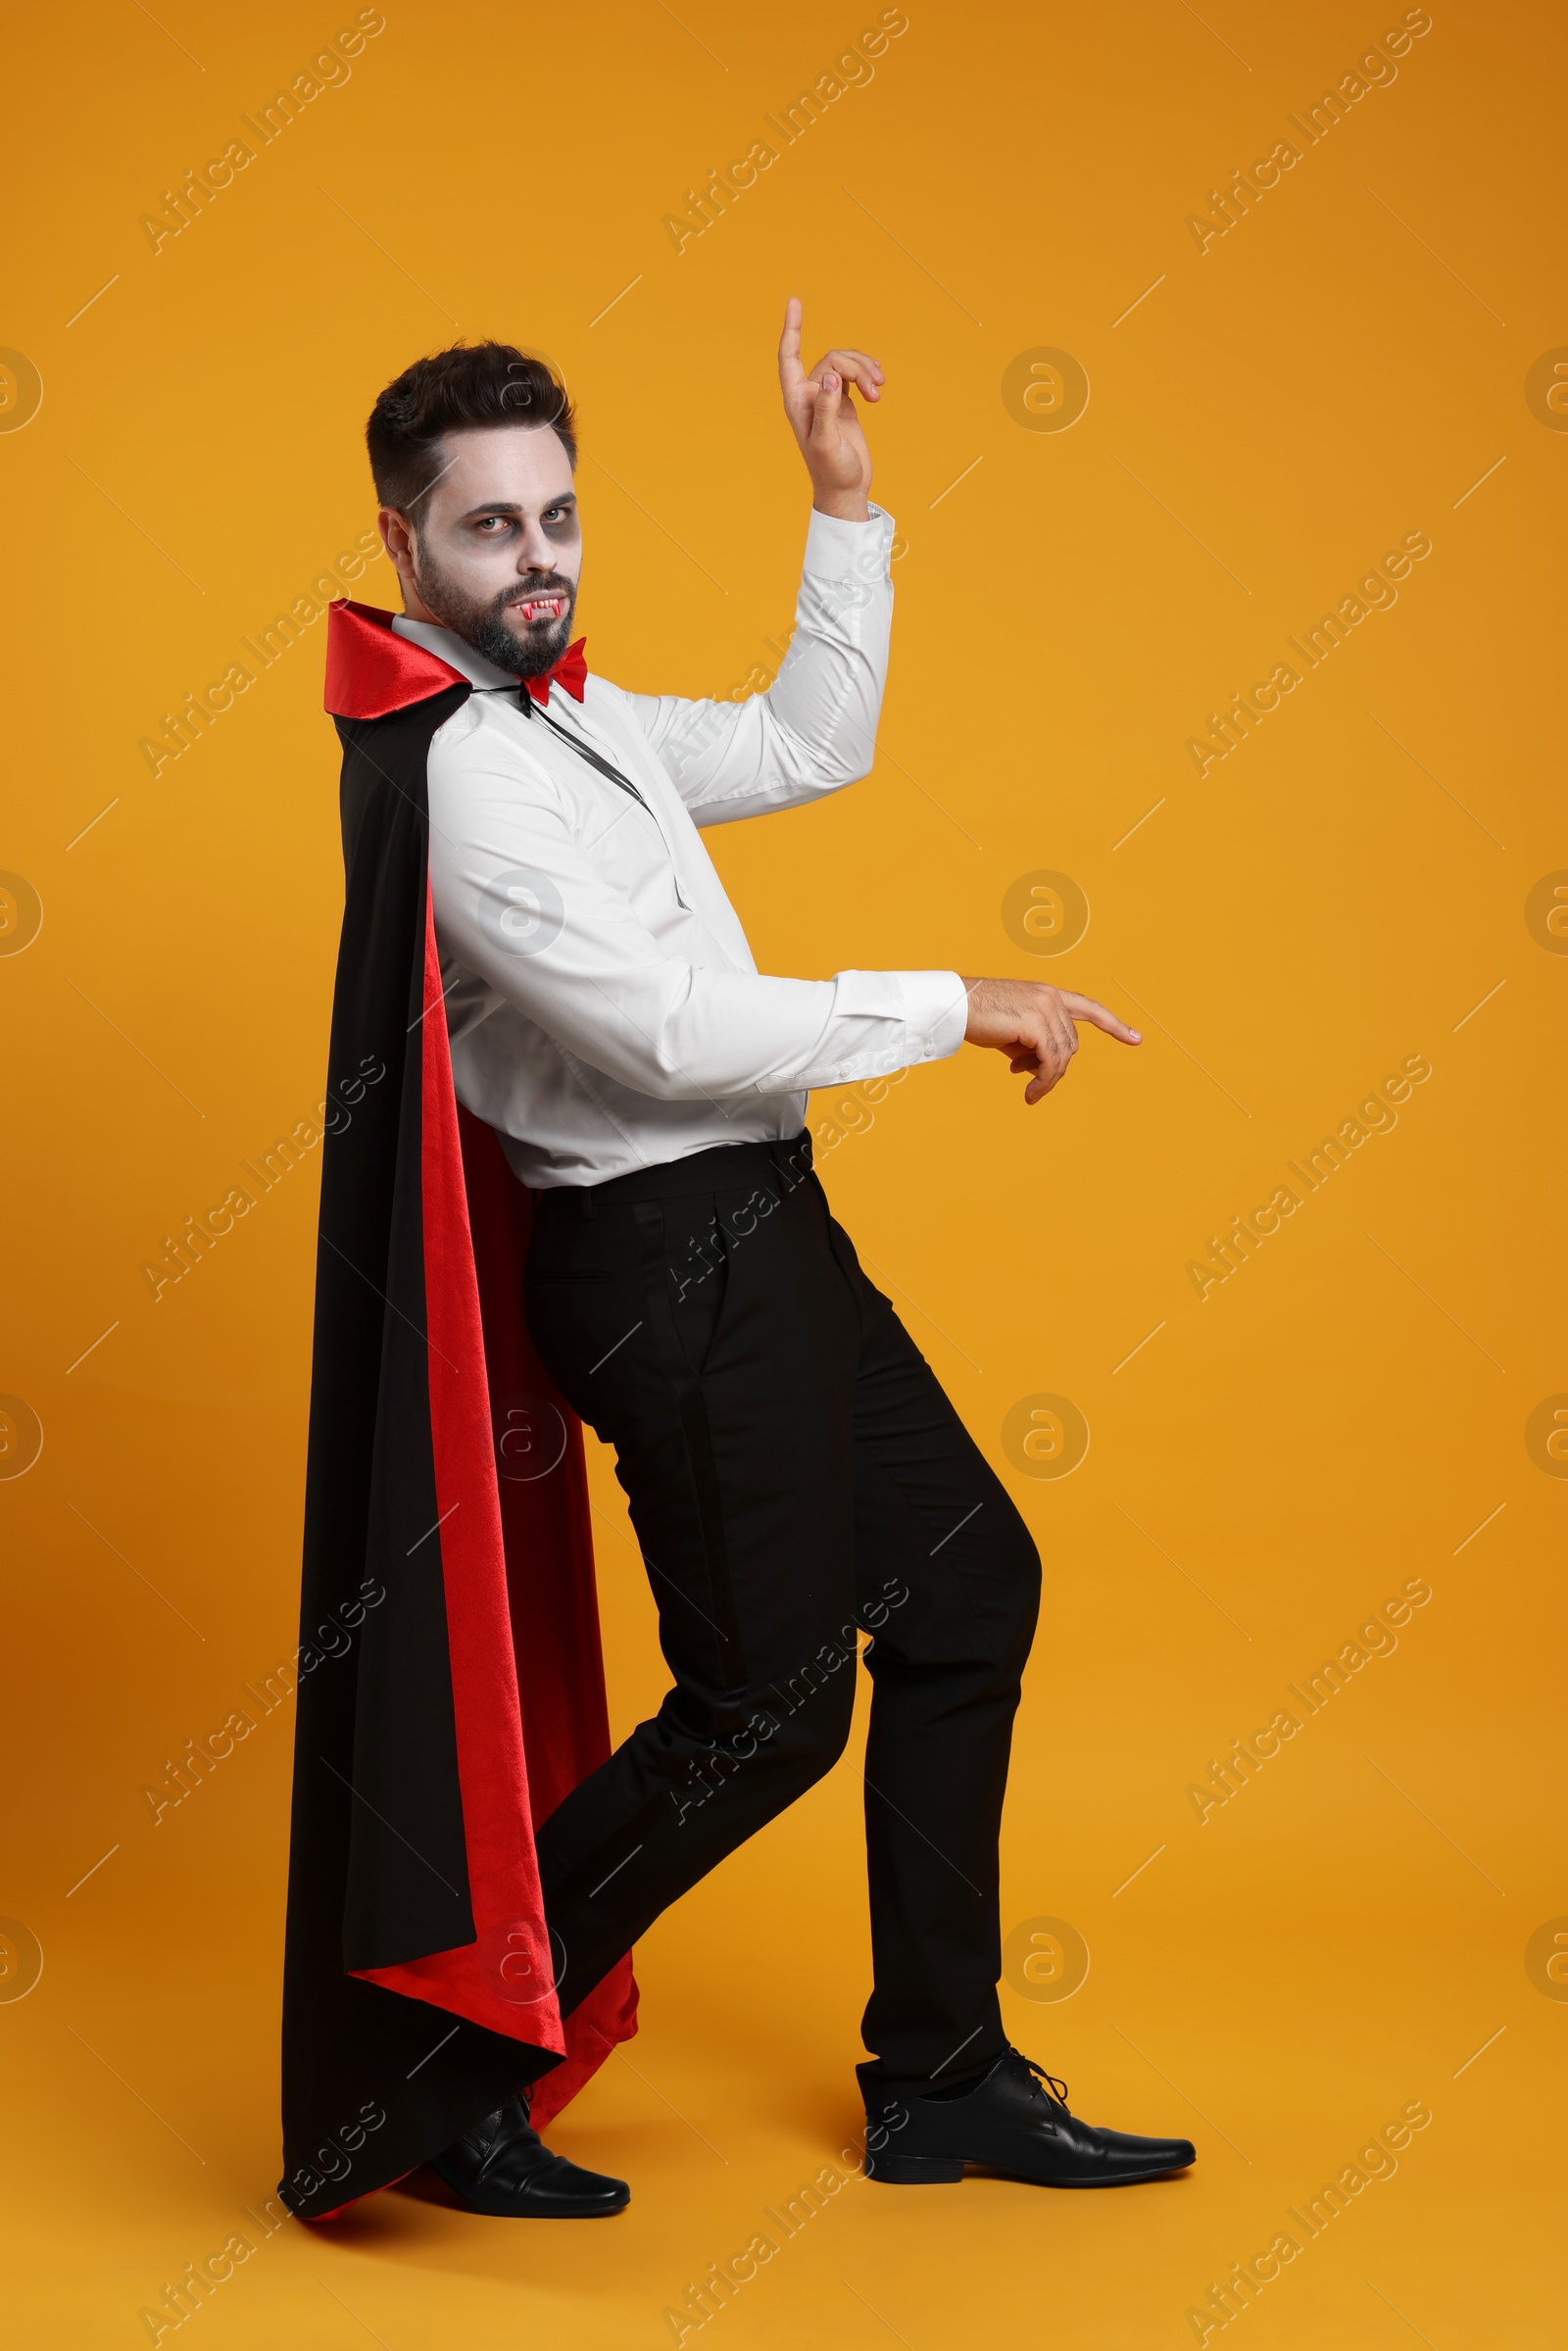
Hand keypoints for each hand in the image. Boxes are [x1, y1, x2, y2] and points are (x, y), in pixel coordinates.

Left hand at [777, 295, 882, 521]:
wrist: (846, 490)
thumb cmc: (832, 471)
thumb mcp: (827, 443)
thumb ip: (827, 409)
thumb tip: (829, 377)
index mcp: (797, 401)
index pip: (789, 357)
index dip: (792, 329)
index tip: (795, 302)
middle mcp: (809, 395)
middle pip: (831, 359)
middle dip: (856, 367)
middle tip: (877, 390)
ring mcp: (827, 397)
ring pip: (845, 365)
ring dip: (865, 371)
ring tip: (880, 392)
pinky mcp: (844, 402)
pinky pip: (853, 375)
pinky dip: (867, 375)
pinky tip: (879, 387)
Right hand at [958, 977, 1141, 1104]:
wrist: (953, 1007)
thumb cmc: (977, 1018)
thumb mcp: (1012, 1032)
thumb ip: (1033, 1045)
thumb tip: (1043, 1070)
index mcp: (1048, 994)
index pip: (1089, 1008)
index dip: (1114, 1024)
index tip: (1137, 1039)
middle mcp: (1050, 997)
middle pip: (1071, 1044)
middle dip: (1055, 1068)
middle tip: (1031, 1084)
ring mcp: (1044, 1007)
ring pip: (1063, 1055)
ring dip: (1049, 1079)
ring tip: (1031, 1093)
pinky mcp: (1034, 1022)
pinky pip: (1050, 1060)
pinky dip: (1044, 1080)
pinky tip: (1030, 1091)